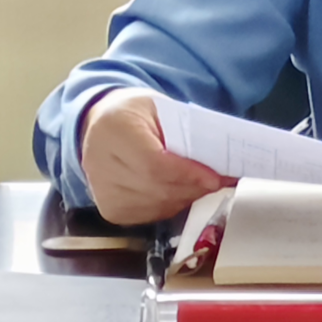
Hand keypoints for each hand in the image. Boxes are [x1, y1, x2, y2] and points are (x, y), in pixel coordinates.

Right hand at [80, 88, 229, 224]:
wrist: (99, 127)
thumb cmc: (136, 113)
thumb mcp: (160, 107)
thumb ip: (184, 130)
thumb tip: (218, 157)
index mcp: (114, 129)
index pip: (153, 163)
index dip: (187, 174)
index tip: (214, 177)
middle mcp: (100, 164)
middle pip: (157, 188)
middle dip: (194, 187)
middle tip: (222, 180)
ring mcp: (103, 192)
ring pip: (157, 205)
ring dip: (188, 197)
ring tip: (207, 183)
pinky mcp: (110, 210)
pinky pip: (151, 214)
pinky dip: (174, 205)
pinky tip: (184, 190)